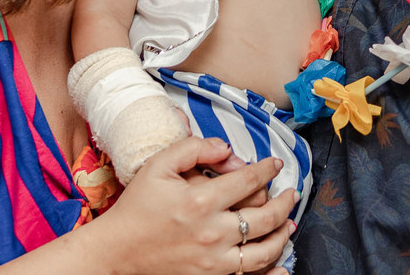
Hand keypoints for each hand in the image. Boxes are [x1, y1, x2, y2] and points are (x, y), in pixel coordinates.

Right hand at [95, 136, 294, 274]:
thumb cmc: (137, 207)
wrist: (117, 250)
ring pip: (264, 250)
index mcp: (200, 200)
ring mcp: (213, 260)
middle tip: (291, 193)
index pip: (247, 181)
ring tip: (289, 223)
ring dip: (283, 235)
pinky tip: (283, 264)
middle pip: (265, 217)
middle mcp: (212, 232)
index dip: (266, 170)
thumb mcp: (158, 165)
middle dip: (285, 202)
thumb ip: (193, 148)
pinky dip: (271, 270)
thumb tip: (225, 147)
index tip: (274, 164)